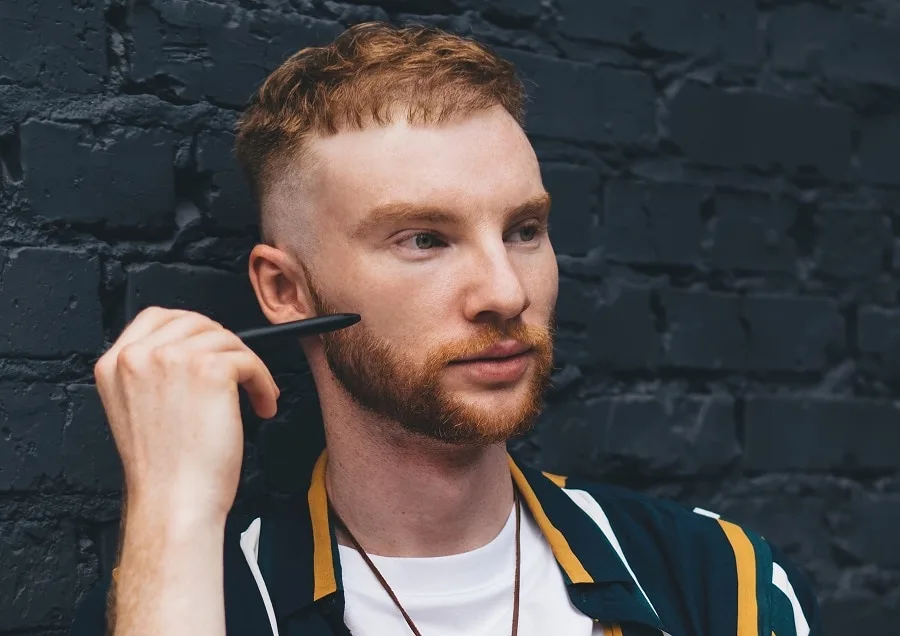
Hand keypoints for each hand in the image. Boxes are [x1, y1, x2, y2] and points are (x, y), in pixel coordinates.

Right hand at [94, 307, 279, 524]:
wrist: (173, 502)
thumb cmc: (162, 471)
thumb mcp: (137, 410)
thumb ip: (152, 375)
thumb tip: (193, 353)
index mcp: (114, 364)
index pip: (156, 318)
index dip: (192, 329)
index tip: (211, 347)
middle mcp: (139, 356)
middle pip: (196, 323)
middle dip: (225, 347)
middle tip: (239, 373)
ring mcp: (173, 359)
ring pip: (227, 340)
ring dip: (249, 367)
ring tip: (255, 396)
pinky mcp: (210, 369)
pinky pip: (249, 360)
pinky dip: (263, 382)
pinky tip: (262, 404)